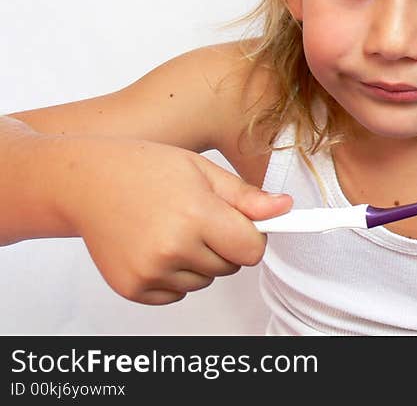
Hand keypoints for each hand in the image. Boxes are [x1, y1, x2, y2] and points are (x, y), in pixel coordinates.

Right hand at [59, 136, 291, 304]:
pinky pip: (176, 293)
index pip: (252, 250)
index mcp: (196, 215)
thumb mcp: (203, 171)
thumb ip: (246, 197)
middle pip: (230, 267)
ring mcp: (150, 272)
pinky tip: (156, 244)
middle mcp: (172, 248)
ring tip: (174, 227)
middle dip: (224, 245)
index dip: (252, 236)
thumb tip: (285, 209)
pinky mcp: (133, 288)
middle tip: (198, 216)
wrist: (87, 181)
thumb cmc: (146, 168)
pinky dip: (174, 275)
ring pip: (204, 281)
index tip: (240, 222)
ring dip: (199, 260)